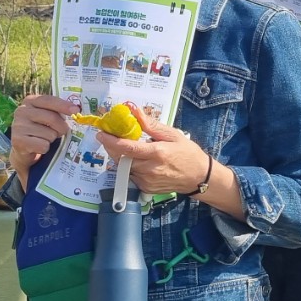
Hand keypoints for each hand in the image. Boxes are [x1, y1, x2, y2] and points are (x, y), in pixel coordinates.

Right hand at [8, 94, 80, 176]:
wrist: (23, 149)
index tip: (76, 111)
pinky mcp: (18, 141)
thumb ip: (57, 111)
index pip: (49, 100)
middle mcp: (21, 111)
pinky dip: (45, 148)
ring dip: (51, 139)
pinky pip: (43, 145)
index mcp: (30, 101)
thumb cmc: (40, 129)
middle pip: (52, 118)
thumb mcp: (46, 116)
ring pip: (49, 134)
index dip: (64, 105)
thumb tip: (76, 110)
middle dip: (61, 127)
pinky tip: (38, 147)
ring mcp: (18, 126)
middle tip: (60, 132)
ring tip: (44, 139)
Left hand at [95, 104, 210, 196]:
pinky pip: (131, 176)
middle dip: (111, 148)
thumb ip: (151, 124)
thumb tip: (134, 111)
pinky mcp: (146, 189)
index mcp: (156, 153)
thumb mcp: (172, 134)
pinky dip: (128, 167)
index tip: (101, 133)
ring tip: (122, 147)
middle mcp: (149, 169)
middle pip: (121, 159)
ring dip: (119, 157)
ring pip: (124, 168)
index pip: (127, 148)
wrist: (199, 177)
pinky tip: (134, 160)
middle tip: (108, 137)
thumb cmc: (188, 153)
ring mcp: (147, 181)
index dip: (111, 141)